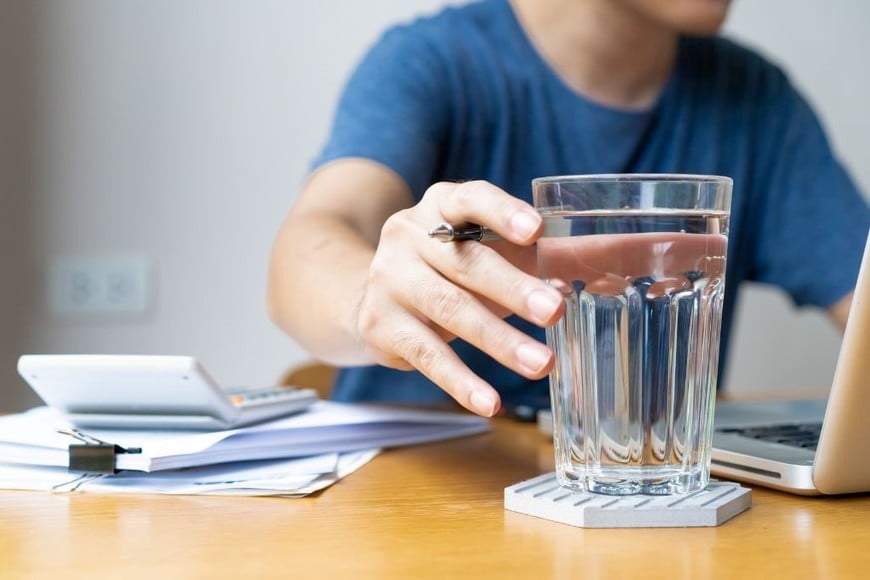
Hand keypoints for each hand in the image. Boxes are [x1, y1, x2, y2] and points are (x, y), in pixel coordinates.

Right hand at [355, 180, 564, 415]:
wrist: (374, 294)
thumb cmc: (454, 267)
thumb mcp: (495, 250)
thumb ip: (554, 252)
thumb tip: (635, 254)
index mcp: (441, 204)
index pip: (471, 198)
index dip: (502, 212)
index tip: (535, 231)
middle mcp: (408, 235)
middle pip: (466, 262)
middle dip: (512, 288)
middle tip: (553, 311)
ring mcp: (390, 279)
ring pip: (449, 310)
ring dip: (497, 340)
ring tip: (541, 365)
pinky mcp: (379, 324)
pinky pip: (426, 355)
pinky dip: (460, 381)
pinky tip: (491, 402)